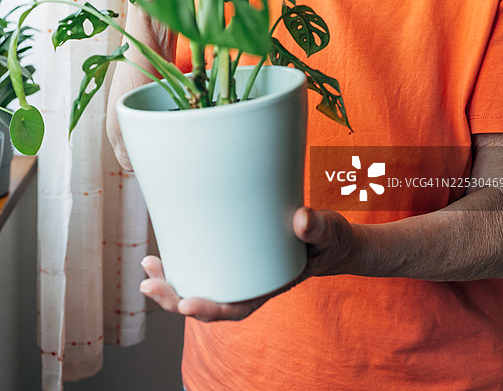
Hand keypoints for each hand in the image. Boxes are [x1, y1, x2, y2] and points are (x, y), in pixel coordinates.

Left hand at [139, 208, 356, 321]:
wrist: (330, 238)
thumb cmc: (329, 239)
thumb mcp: (330, 232)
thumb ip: (318, 227)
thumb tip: (301, 218)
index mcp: (270, 286)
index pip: (237, 308)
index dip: (210, 310)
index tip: (187, 304)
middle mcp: (250, 284)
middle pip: (209, 301)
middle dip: (175, 298)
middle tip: (148, 285)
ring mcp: (240, 271)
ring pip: (200, 285)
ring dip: (171, 281)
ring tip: (147, 267)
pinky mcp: (233, 254)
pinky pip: (204, 265)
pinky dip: (182, 261)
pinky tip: (162, 252)